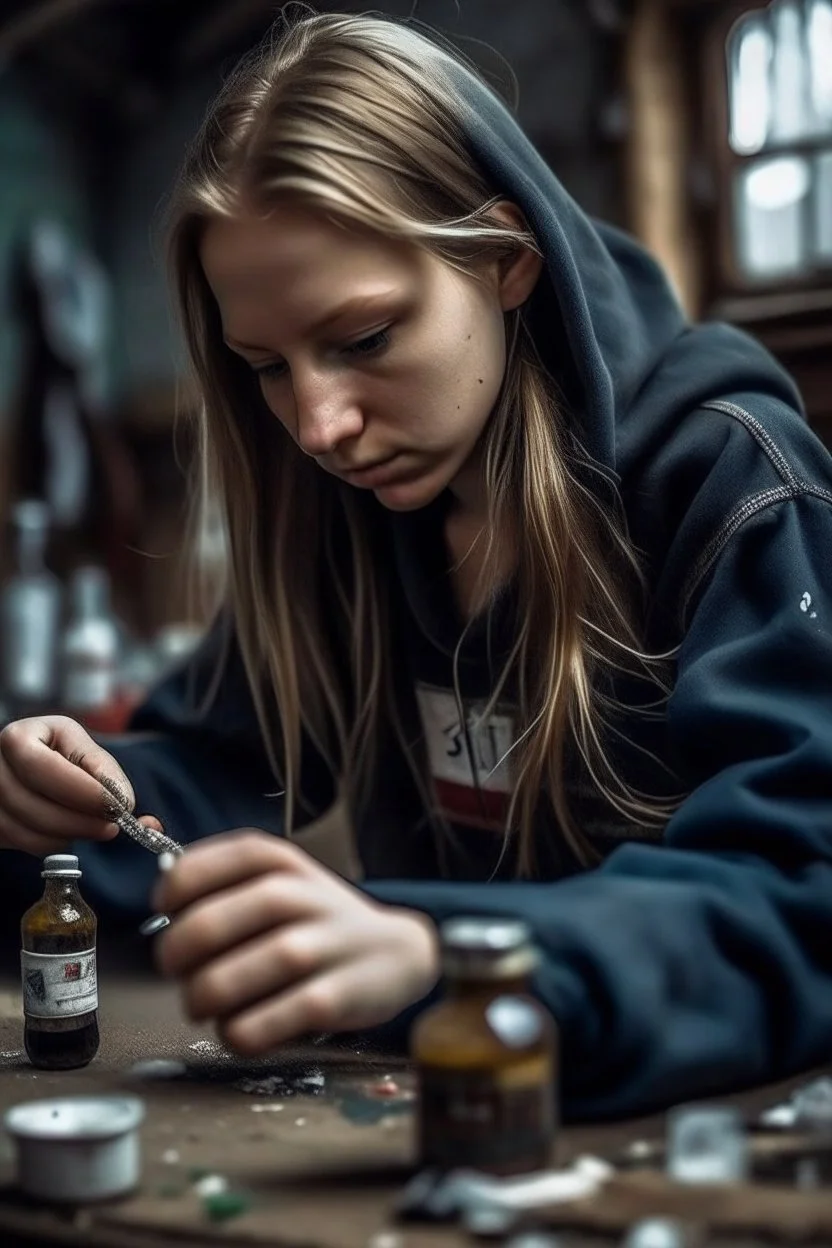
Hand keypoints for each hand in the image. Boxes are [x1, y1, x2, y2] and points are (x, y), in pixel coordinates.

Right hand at [0, 716, 132, 854]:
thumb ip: (104, 771)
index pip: (44, 768)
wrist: (28, 767)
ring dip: (70, 835)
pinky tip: (68, 830)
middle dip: (80, 821)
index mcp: (18, 738)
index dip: (82, 792)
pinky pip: (26, 846)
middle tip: (112, 826)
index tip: (116, 805)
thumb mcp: (79, 747)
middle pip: (32, 806)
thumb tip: (126, 804)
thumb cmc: (57, 754)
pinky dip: (55, 843)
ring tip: (92, 825)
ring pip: (29, 832)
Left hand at [153, 830, 440, 1053]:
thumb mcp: (281, 880)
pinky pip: (257, 1027)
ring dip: (199, 999)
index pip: (196, 868)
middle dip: (174, 958)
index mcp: (277, 861)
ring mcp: (317, 948)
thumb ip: (223, 883)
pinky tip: (241, 1029)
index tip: (166, 914)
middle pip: (204, 927)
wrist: (397, 952)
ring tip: (205, 1004)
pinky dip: (234, 1034)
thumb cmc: (318, 922)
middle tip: (179, 971)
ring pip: (224, 981)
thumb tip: (160, 898)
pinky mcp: (331, 1000)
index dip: (169, 897)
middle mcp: (296, 896)